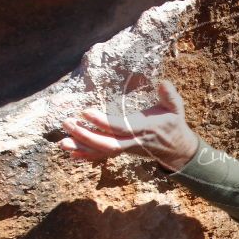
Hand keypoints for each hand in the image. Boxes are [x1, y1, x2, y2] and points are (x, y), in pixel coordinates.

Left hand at [58, 80, 198, 170]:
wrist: (177, 149)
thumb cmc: (174, 124)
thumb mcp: (176, 108)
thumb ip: (170, 96)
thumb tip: (163, 82)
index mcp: (144, 129)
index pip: (120, 127)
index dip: (102, 122)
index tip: (85, 112)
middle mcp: (133, 142)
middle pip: (106, 143)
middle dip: (85, 135)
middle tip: (68, 124)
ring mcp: (126, 149)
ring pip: (102, 151)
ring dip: (82, 147)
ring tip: (62, 142)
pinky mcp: (122, 151)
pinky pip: (103, 156)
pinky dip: (86, 155)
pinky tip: (71, 153)